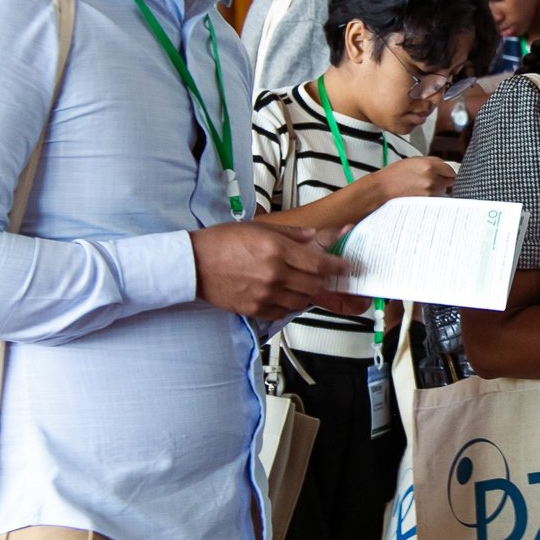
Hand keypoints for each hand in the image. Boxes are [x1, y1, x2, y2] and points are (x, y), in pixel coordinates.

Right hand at [189, 223, 368, 320]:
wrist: (194, 264)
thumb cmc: (222, 243)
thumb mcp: (259, 228)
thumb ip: (292, 234)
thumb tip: (315, 236)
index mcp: (277, 250)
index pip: (320, 263)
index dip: (337, 266)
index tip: (345, 266)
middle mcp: (274, 275)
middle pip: (315, 284)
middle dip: (325, 279)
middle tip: (327, 274)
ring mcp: (265, 295)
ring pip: (303, 300)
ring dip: (309, 292)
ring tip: (304, 283)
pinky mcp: (256, 309)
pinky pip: (285, 311)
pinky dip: (291, 304)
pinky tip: (286, 294)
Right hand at [369, 156, 456, 200]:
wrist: (382, 188)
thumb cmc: (395, 174)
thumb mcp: (414, 161)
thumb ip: (432, 163)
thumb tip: (444, 168)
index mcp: (429, 165)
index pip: (450, 170)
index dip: (447, 171)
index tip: (445, 173)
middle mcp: (432, 178)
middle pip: (450, 181)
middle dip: (444, 180)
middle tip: (434, 179)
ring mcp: (430, 191)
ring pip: (443, 190)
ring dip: (438, 189)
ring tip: (423, 186)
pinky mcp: (426, 201)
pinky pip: (435, 198)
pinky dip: (431, 196)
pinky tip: (420, 193)